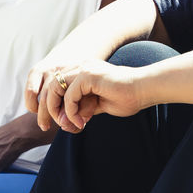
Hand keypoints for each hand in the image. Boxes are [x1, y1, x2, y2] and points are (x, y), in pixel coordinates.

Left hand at [33, 61, 148, 132]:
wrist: (144, 90)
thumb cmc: (127, 97)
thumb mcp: (98, 105)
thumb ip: (82, 108)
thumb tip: (67, 121)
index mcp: (82, 71)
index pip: (56, 85)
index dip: (52, 104)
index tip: (59, 124)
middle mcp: (80, 66)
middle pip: (51, 85)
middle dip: (48, 107)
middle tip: (52, 126)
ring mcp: (84, 69)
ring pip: (55, 88)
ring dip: (56, 109)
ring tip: (65, 125)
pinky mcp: (88, 75)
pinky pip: (69, 95)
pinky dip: (70, 111)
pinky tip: (80, 121)